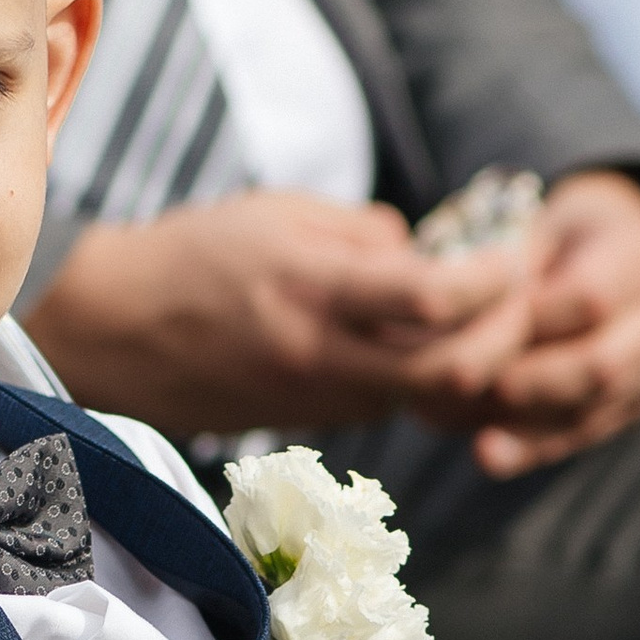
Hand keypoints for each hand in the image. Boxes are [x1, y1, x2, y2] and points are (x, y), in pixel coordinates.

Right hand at [25, 191, 544, 432]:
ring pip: (430, 399)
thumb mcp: (280, 214)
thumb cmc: (195, 256)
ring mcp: (321, 401)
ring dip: (475, 364)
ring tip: (493, 319)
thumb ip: (365, 232)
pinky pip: (395, 406)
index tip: (513, 257)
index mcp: (313, 289)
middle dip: (507, 339)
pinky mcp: (317, 425)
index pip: (432, 298)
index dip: (492, 281)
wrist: (116, 334)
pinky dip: (431, 380)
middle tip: (523, 301)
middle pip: (451, 373)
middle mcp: (322, 356)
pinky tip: (439, 344)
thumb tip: (430, 253)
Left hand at [470, 172, 639, 478]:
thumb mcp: (546, 227)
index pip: (590, 298)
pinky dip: (533, 447)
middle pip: (602, 366)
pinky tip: (489, 453)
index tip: (482, 326)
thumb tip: (460, 304)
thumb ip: (515, 264)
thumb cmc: (569, 237)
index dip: (532, 319)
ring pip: (596, 409)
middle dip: (534, 381)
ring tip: (474, 424)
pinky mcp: (638, 404)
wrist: (621, 255)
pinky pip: (585, 434)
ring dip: (529, 422)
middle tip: (475, 385)